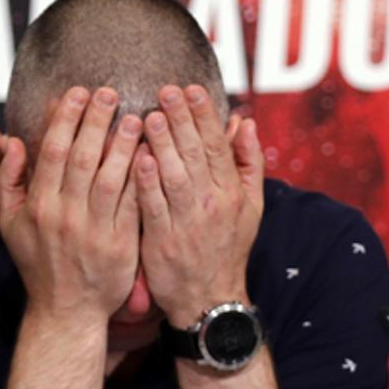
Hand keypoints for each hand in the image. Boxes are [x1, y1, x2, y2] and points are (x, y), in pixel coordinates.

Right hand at [0, 87, 142, 324]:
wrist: (65, 312)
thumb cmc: (38, 263)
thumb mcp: (9, 224)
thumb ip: (9, 181)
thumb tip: (13, 141)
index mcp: (38, 205)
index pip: (52, 151)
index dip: (66, 119)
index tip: (78, 93)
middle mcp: (64, 214)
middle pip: (82, 157)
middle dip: (96, 121)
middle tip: (109, 92)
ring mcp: (94, 230)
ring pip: (111, 177)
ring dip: (123, 144)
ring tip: (136, 116)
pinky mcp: (121, 245)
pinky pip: (133, 204)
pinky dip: (142, 178)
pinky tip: (152, 154)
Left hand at [135, 84, 263, 327]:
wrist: (210, 299)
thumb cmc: (227, 246)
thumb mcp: (250, 205)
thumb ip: (247, 161)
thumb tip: (244, 121)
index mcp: (231, 192)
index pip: (218, 146)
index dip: (205, 116)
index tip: (191, 89)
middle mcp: (212, 203)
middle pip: (196, 155)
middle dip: (182, 121)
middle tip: (166, 91)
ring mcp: (188, 222)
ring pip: (175, 176)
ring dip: (163, 145)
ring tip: (150, 116)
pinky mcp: (163, 240)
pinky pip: (154, 206)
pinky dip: (147, 182)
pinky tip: (138, 158)